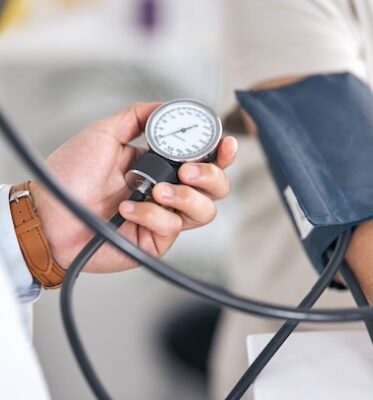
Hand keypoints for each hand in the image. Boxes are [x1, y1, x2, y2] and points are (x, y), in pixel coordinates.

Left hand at [30, 103, 236, 272]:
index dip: (222, 153)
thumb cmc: (71, 175)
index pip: (204, 159)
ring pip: (204, 211)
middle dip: (211, 177)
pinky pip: (172, 228)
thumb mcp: (104, 134)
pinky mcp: (155, 241)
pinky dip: (150, 215)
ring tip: (157, 191)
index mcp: (162, 165)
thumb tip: (166, 106)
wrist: (49, 212)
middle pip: (216, 188)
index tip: (225, 145)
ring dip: (186, 198)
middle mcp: (169, 191)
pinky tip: (126, 209)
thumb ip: (136, 116)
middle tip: (189, 171)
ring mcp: (164, 217)